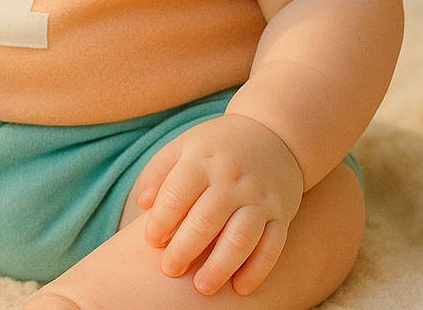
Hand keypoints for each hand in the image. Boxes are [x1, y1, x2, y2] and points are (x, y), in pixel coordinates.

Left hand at [133, 113, 304, 295]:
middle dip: (186, 248)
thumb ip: (159, 172)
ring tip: (202, 287)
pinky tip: (241, 288)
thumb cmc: (217, 147)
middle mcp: (232, 180)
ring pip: (241, 236)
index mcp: (203, 160)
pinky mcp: (280, 214)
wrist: (275, 135)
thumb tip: (142, 203)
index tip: (152, 241)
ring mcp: (259, 198)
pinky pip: (272, 245)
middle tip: (170, 270)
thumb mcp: (184, 146)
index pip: (178, 192)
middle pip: (207, 218)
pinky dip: (258, 269)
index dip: (162, 219)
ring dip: (221, 265)